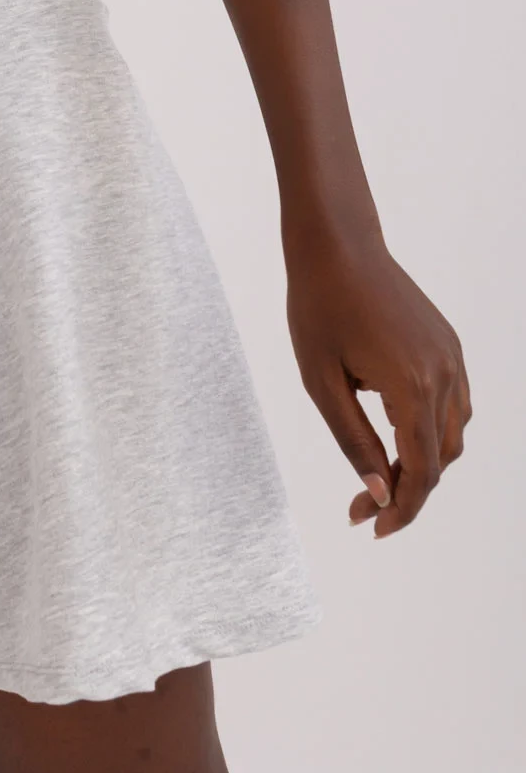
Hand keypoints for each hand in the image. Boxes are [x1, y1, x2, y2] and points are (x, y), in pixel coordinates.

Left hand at [286, 237, 470, 536]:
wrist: (337, 244)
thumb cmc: (318, 306)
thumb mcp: (321, 381)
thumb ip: (354, 440)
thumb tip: (380, 491)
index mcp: (413, 387)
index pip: (421, 472)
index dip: (400, 509)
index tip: (371, 527)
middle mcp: (445, 375)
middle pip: (441, 459)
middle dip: (406, 490)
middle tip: (363, 505)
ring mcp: (452, 358)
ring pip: (452, 434)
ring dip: (422, 461)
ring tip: (379, 473)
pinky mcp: (448, 344)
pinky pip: (453, 403)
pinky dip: (431, 429)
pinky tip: (395, 432)